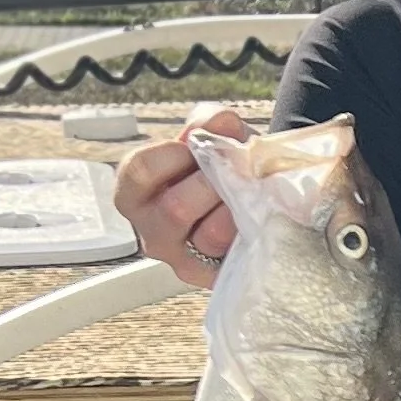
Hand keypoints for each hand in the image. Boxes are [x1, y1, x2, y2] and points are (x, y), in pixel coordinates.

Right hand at [113, 104, 249, 290]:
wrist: (248, 200)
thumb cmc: (216, 169)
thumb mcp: (209, 137)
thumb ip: (209, 123)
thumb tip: (222, 122)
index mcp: (135, 193)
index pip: (140, 171)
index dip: (176, 153)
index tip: (198, 147)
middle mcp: (152, 232)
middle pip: (176, 209)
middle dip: (214, 183)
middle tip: (237, 170)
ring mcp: (183, 260)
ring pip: (212, 235)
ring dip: (240, 206)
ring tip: (254, 191)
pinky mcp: (216, 278)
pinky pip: (238, 254)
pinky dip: (257, 229)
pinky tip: (264, 215)